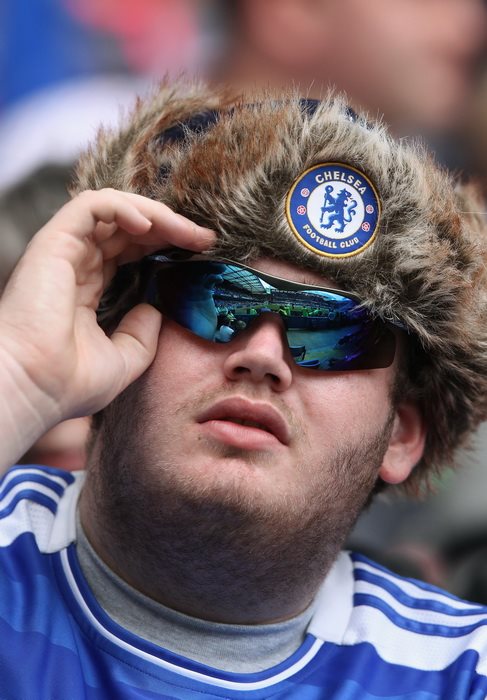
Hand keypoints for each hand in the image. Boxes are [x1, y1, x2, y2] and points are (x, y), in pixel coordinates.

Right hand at [0, 189, 214, 467]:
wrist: (35, 389)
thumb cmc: (69, 383)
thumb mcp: (123, 361)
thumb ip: (141, 335)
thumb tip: (155, 310)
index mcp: (86, 289)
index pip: (128, 250)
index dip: (163, 244)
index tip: (200, 252)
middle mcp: (74, 265)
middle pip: (126, 227)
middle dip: (168, 226)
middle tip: (204, 238)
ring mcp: (63, 252)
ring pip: (112, 209)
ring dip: (154, 214)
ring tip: (185, 231)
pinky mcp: (54, 242)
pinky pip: (92, 206)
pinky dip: (124, 208)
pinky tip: (150, 226)